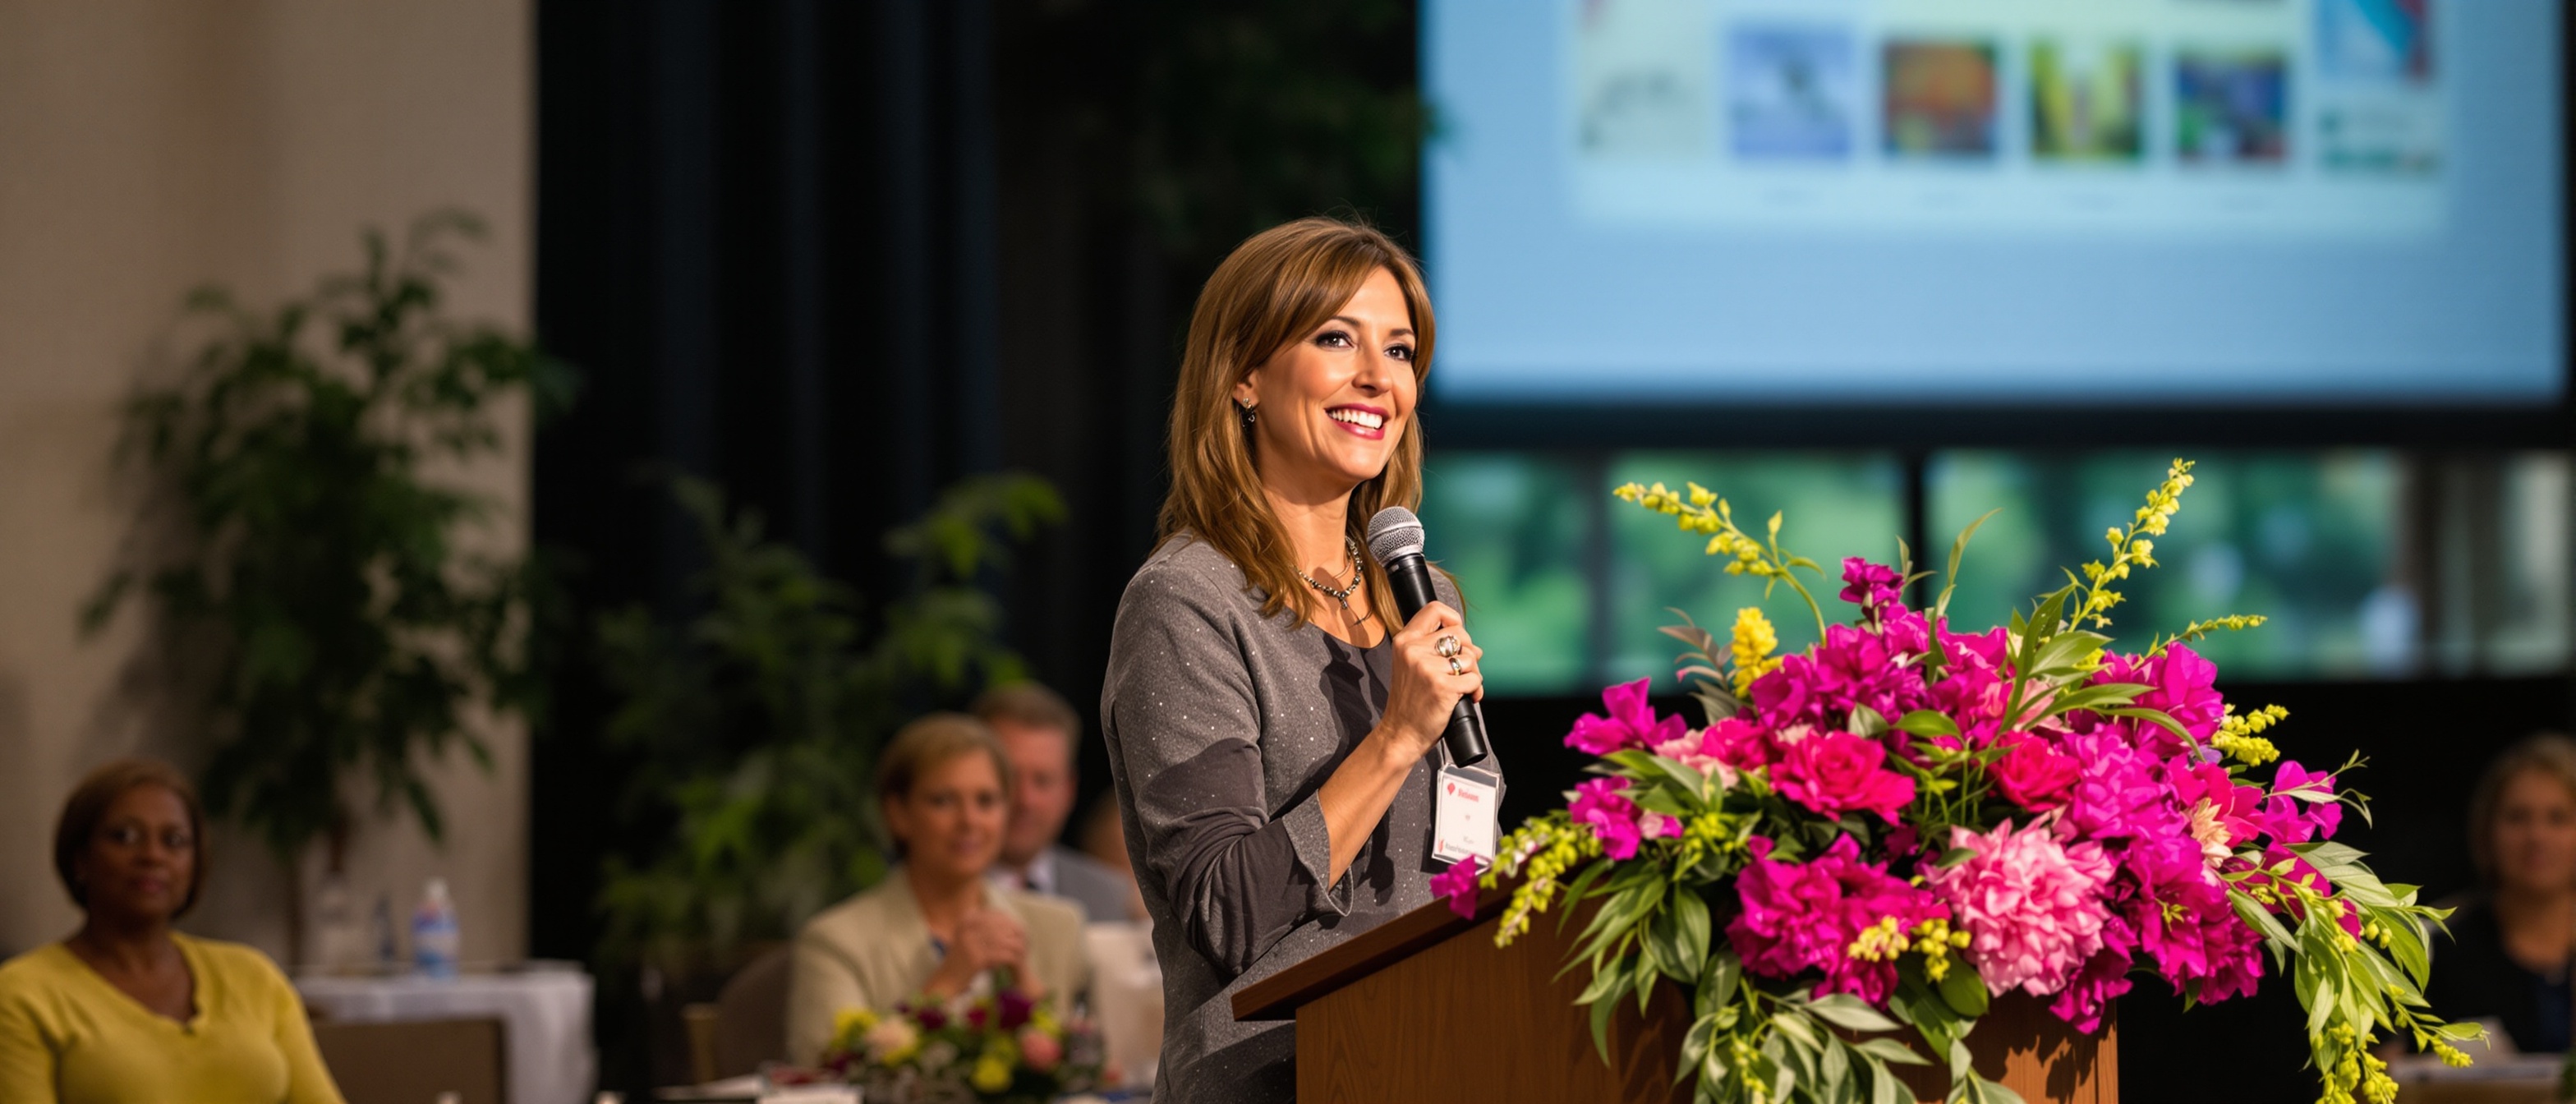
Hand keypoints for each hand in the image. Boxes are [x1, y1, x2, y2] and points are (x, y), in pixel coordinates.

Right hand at [929, 906, 1034, 996]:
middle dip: (1012, 933)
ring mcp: (971, 943)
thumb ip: (984, 926)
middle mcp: (967, 929)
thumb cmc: (960, 958)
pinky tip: (1013, 960)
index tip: (1017, 928)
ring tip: (1020, 950)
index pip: (992, 915)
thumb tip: (1007, 916)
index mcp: (965, 920)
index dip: (1007, 921)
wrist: (947, 980)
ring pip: (1001, 941)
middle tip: (1022, 939)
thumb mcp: (968, 936)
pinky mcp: (976, 958)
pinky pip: (999, 955)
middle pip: (998, 927)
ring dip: (1012, 946)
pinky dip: (1008, 957)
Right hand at [1376, 601, 1481, 760]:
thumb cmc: (1410, 702)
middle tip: (1463, 669)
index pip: (1434, 609)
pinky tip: (1467, 697)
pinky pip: (1475, 678)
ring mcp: (1427, 667)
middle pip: (1459, 633)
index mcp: (1405, 641)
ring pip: (1470, 657)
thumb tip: (1475, 648)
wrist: (1401, 733)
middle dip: (1468, 651)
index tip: (1458, 636)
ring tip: (1463, 687)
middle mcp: (1414, 650)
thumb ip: (1435, 650)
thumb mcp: (1412, 667)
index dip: (1453, 618)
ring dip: (1473, 673)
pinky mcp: (1443, 686)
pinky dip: (1476, 689)